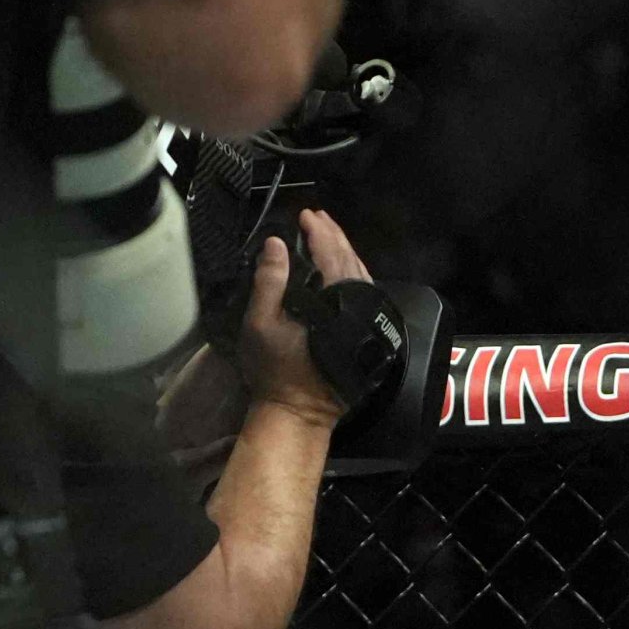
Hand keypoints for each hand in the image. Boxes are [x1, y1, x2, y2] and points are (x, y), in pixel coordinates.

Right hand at [240, 205, 372, 421]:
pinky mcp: (366, 336)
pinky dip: (355, 275)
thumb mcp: (261, 323)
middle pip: (350, 262)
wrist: (299, 413)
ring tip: (330, 235)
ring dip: (346, 253)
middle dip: (334, 237)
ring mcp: (365, 324)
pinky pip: (366, 295)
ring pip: (362, 277)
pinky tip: (345, 268)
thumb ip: (269, 281)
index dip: (319, 232)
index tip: (306, 215)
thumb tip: (276, 243)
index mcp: (331, 303)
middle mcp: (356, 309)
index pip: (330, 255)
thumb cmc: (275, 370)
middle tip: (319, 218)